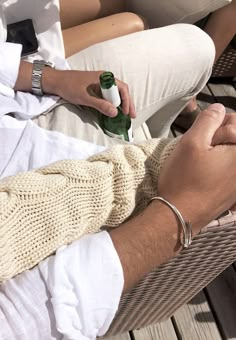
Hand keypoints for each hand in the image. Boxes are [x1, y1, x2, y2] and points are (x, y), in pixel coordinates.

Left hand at [44, 69, 135, 117]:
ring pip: (115, 93)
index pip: (122, 88)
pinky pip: (108, 95)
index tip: (127, 113)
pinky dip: (113, 103)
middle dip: (127, 103)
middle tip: (131, 116)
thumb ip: (100, 105)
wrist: (55, 81)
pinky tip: (114, 110)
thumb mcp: (85, 98)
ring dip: (121, 104)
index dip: (127, 101)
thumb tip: (115, 113)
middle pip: (121, 91)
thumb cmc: (69, 86)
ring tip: (125, 115)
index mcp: (104, 77)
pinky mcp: (95, 88)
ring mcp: (100, 83)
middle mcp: (104, 79)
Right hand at [158, 103, 235, 231]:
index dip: (214, 125)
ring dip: (215, 153)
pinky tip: (204, 175)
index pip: (234, 121)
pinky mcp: (234, 192)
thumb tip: (218, 108)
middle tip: (199, 152)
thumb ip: (208, 119)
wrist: (179, 215)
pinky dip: (217, 167)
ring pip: (229, 154)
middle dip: (217, 138)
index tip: (201, 139)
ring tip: (200, 164)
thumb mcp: (191, 142)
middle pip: (234, 138)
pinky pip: (227, 170)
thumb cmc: (184, 179)